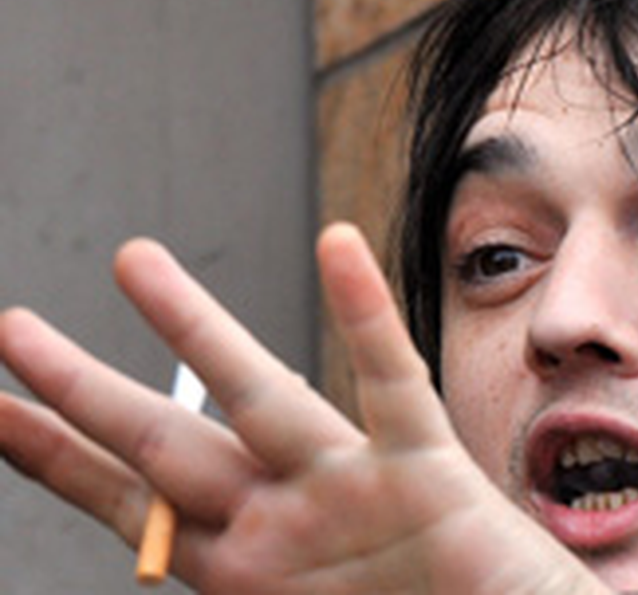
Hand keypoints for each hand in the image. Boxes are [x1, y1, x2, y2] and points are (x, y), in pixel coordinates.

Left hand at [0, 223, 607, 594]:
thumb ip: (248, 587)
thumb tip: (161, 570)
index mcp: (244, 570)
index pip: (122, 504)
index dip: (49, 458)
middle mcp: (283, 520)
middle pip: (161, 444)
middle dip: (75, 391)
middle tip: (8, 330)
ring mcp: (350, 491)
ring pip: (259, 398)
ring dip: (193, 329)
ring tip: (133, 261)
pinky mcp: (425, 471)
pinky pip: (392, 384)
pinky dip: (365, 316)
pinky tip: (338, 248)